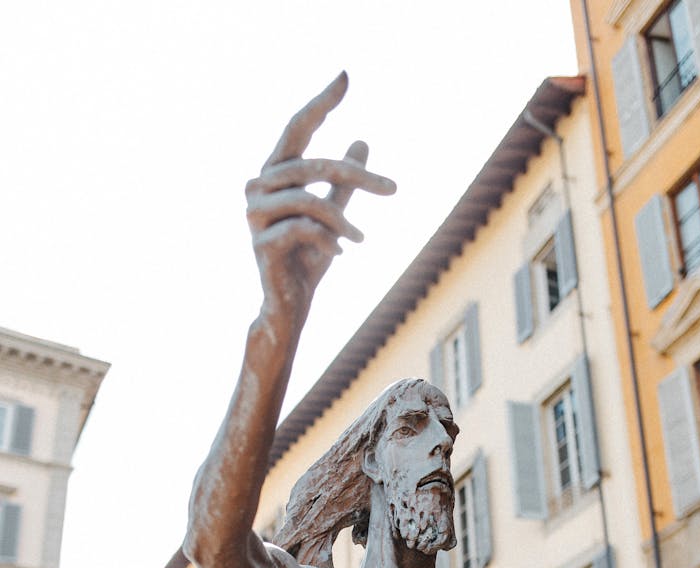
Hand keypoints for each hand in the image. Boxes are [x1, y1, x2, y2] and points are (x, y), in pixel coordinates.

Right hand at [245, 72, 395, 317]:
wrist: (288, 307)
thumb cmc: (306, 261)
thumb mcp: (333, 216)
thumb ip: (343, 184)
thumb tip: (363, 141)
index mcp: (273, 174)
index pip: (297, 128)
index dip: (320, 102)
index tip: (346, 76)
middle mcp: (257, 187)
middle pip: (312, 164)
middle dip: (357, 176)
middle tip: (393, 189)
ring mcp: (254, 216)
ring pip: (308, 199)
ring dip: (342, 220)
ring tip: (361, 238)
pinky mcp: (260, 244)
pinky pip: (302, 228)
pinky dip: (328, 239)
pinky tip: (340, 253)